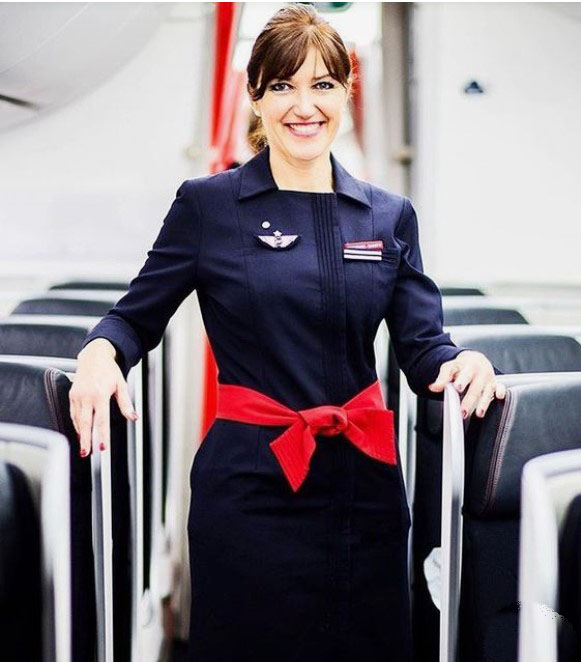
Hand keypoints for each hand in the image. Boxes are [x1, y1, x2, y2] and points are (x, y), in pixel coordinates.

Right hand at [69, 339, 137, 456]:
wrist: (94, 356)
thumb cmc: (109, 370)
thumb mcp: (121, 385)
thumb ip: (126, 403)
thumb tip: (133, 418)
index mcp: (100, 394)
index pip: (101, 420)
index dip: (102, 435)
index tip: (103, 447)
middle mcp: (87, 396)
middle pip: (85, 423)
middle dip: (86, 440)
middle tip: (86, 454)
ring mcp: (77, 396)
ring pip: (77, 420)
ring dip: (80, 435)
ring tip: (84, 448)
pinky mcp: (72, 395)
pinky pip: (72, 413)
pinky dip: (76, 424)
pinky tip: (80, 433)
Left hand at [427, 350, 505, 418]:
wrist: (476, 360)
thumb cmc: (461, 366)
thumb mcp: (450, 368)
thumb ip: (442, 378)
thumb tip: (432, 388)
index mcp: (469, 366)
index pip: (465, 375)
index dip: (462, 381)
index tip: (457, 388)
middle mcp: (481, 372)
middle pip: (475, 388)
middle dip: (469, 401)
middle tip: (462, 412)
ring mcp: (489, 379)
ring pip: (488, 392)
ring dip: (484, 403)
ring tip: (479, 414)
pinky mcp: (496, 384)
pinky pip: (501, 388)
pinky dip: (501, 393)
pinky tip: (499, 398)